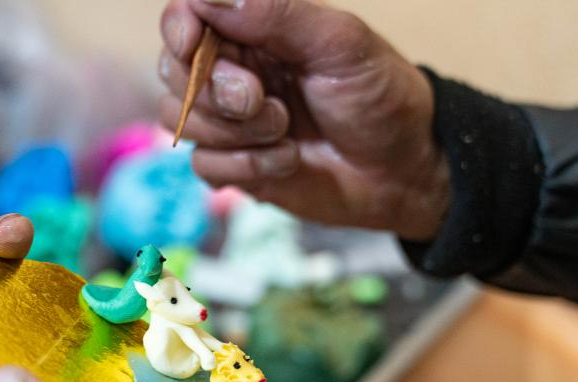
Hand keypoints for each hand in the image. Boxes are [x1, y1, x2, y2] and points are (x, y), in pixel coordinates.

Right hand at [159, 0, 450, 239]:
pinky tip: (288, 162)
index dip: (180, 29)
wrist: (403, 170)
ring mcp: (232, 122)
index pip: (187, 17)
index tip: (191, 43)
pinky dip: (245, 167)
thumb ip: (276, 12)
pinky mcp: (236, 167)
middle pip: (174, 71)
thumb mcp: (339, 43)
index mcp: (256, 30)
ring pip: (183, 122)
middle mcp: (235, 71)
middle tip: (262, 100)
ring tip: (287, 132)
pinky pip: (204, 165)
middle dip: (215, 90)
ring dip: (235, 133)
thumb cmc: (380, 97)